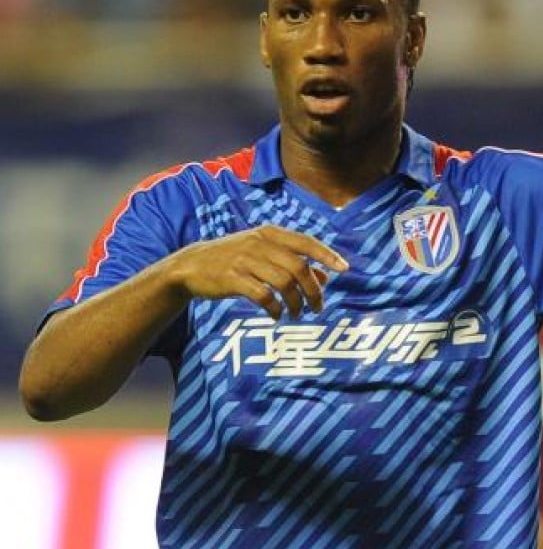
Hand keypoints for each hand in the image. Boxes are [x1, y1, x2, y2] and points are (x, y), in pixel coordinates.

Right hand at [165, 225, 347, 318]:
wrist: (191, 265)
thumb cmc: (234, 259)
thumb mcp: (263, 253)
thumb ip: (292, 261)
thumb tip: (325, 277)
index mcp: (270, 234)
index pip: (306, 242)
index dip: (327, 255)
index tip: (344, 269)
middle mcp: (259, 244)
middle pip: (299, 267)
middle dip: (313, 290)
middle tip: (318, 307)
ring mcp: (245, 260)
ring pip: (284, 283)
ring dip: (295, 302)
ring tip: (296, 314)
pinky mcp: (232, 278)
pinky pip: (263, 295)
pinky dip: (275, 308)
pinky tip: (277, 315)